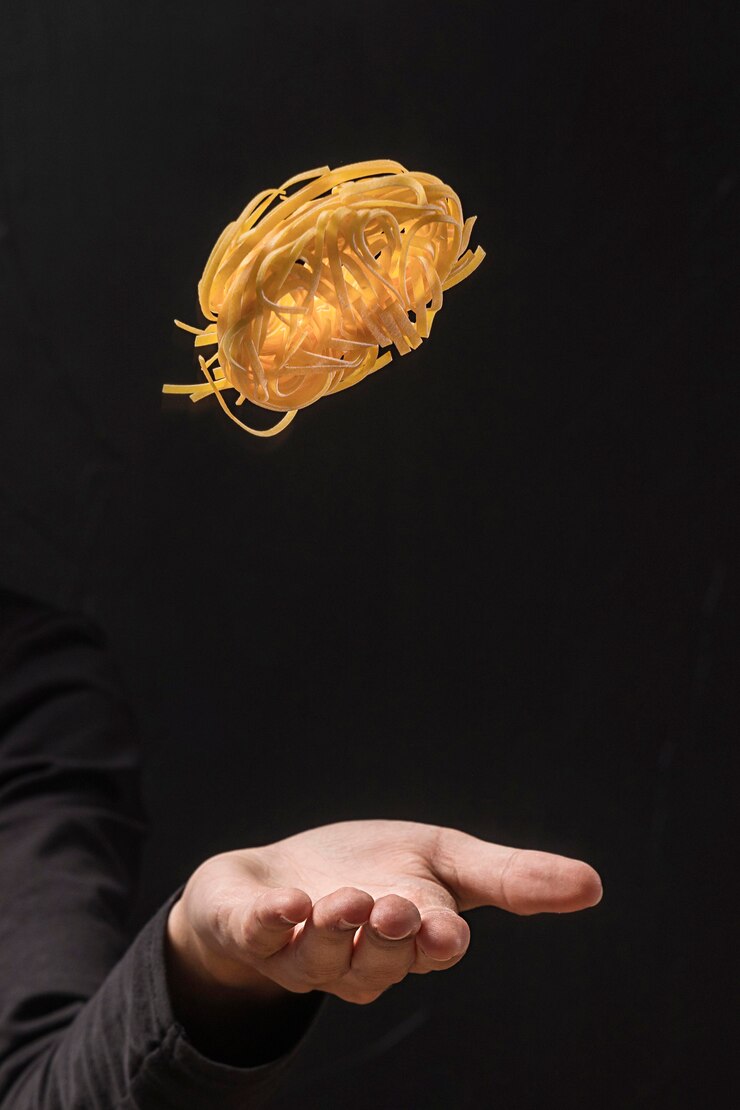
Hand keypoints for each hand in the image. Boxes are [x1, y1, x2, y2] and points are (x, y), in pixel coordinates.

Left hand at [166, 819, 601, 1008]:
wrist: (279, 874)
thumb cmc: (372, 869)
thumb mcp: (444, 861)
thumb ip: (510, 877)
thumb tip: (594, 886)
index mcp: (409, 936)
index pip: (431, 948)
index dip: (436, 942)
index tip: (443, 929)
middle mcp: (356, 955)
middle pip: (376, 961)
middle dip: (385, 939)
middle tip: (394, 909)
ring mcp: (300, 948)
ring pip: (319, 958)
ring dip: (333, 932)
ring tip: (343, 902)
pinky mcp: (251, 928)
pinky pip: (258, 936)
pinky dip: (269, 923)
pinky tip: (282, 905)